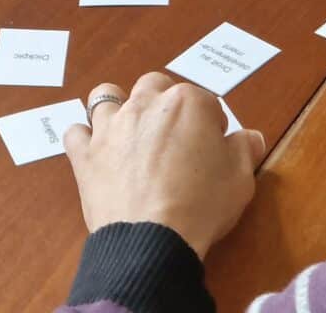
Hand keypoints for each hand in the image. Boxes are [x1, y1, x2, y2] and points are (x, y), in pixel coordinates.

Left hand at [64, 73, 265, 259]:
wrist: (151, 240)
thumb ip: (244, 150)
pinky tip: (96, 154)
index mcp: (187, 102)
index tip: (213, 148)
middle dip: (165, 102)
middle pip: (155, 86)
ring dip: (116, 107)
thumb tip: (249, 136)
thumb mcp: (240, 179)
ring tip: (128, 131)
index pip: (205, 101)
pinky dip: (84, 140)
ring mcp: (110, 126)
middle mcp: (145, 103)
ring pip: (106, 96)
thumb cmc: (201, 204)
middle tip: (173, 136)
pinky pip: (75, 133)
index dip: (211, 125)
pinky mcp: (85, 152)